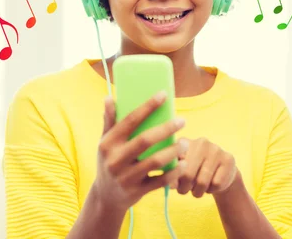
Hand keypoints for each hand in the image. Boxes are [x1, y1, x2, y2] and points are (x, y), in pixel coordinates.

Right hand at [93, 91, 188, 211]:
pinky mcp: (136, 192)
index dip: (148, 106)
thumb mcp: (105, 143)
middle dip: (166, 129)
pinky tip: (184, 163)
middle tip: (182, 121)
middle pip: (145, 140)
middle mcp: (115, 160)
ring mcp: (126, 177)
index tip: (164, 94)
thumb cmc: (109, 162)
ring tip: (186, 142)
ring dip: (173, 151)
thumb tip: (108, 97)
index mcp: (108, 143)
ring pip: (155, 162)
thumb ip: (109, 121)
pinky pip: (159, 181)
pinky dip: (174, 172)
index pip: (130, 120)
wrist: (106, 197)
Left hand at [171, 137, 238, 197]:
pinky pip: (216, 184)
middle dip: (184, 188)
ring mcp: (216, 149)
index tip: (175, 184)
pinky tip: (212, 184)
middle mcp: (201, 142)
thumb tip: (170, 184)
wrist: (221, 172)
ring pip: (202, 182)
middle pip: (187, 174)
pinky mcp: (228, 159)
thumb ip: (173, 175)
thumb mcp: (181, 171)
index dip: (173, 178)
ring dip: (198, 192)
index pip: (173, 163)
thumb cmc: (195, 172)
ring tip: (198, 189)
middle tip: (185, 191)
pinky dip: (211, 190)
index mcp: (185, 142)